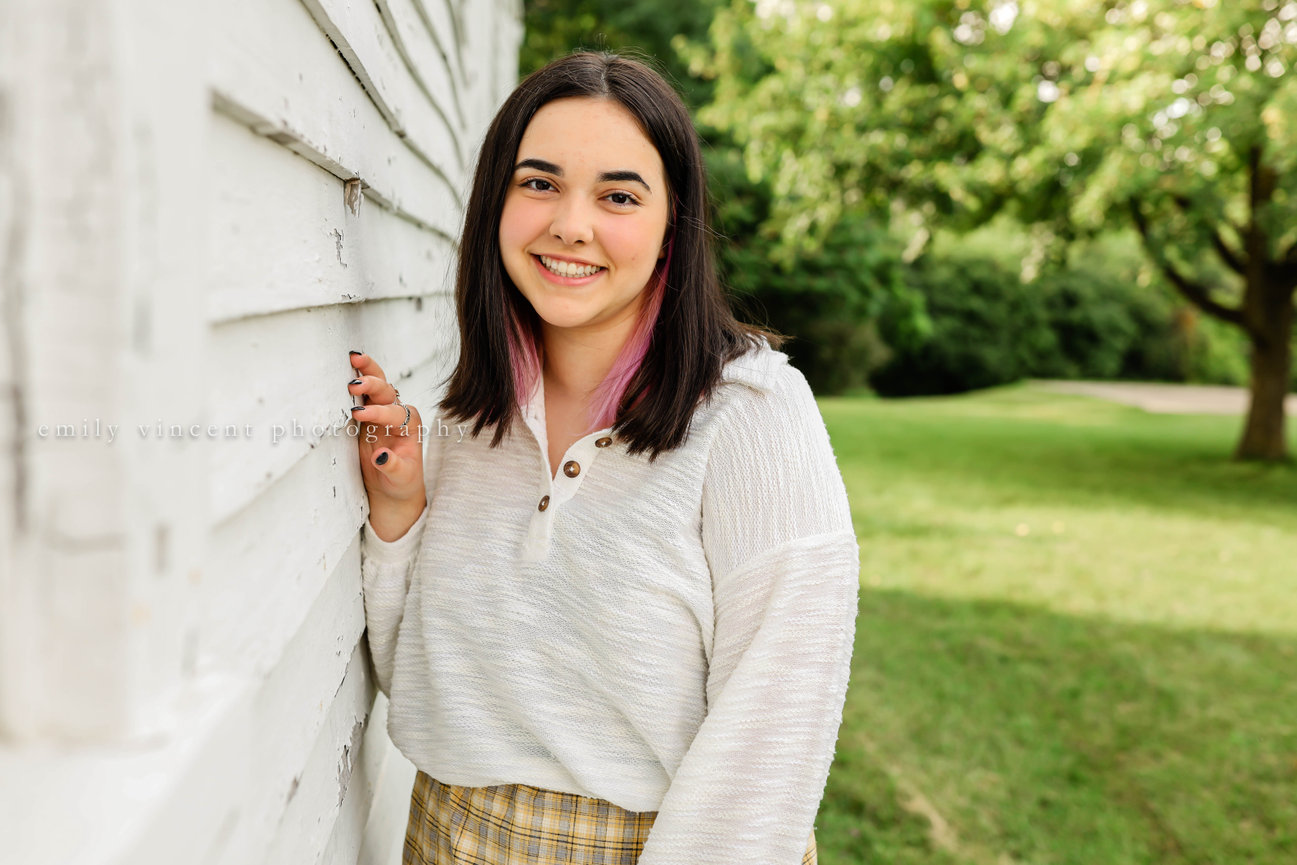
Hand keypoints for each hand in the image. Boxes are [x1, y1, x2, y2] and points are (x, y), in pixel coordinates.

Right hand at [348, 351, 426, 539]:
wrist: (394, 485)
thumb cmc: (401, 480)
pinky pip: (360, 395)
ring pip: (375, 386)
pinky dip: (353, 381)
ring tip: (353, 358)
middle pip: (387, 391)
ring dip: (365, 371)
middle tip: (355, 383)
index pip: (394, 413)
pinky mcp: (365, 416)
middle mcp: (398, 413)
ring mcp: (380, 412)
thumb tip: (381, 457)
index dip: (377, 412)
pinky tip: (343, 369)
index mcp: (410, 424)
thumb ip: (393, 466)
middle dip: (373, 383)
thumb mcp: (401, 477)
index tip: (358, 414)